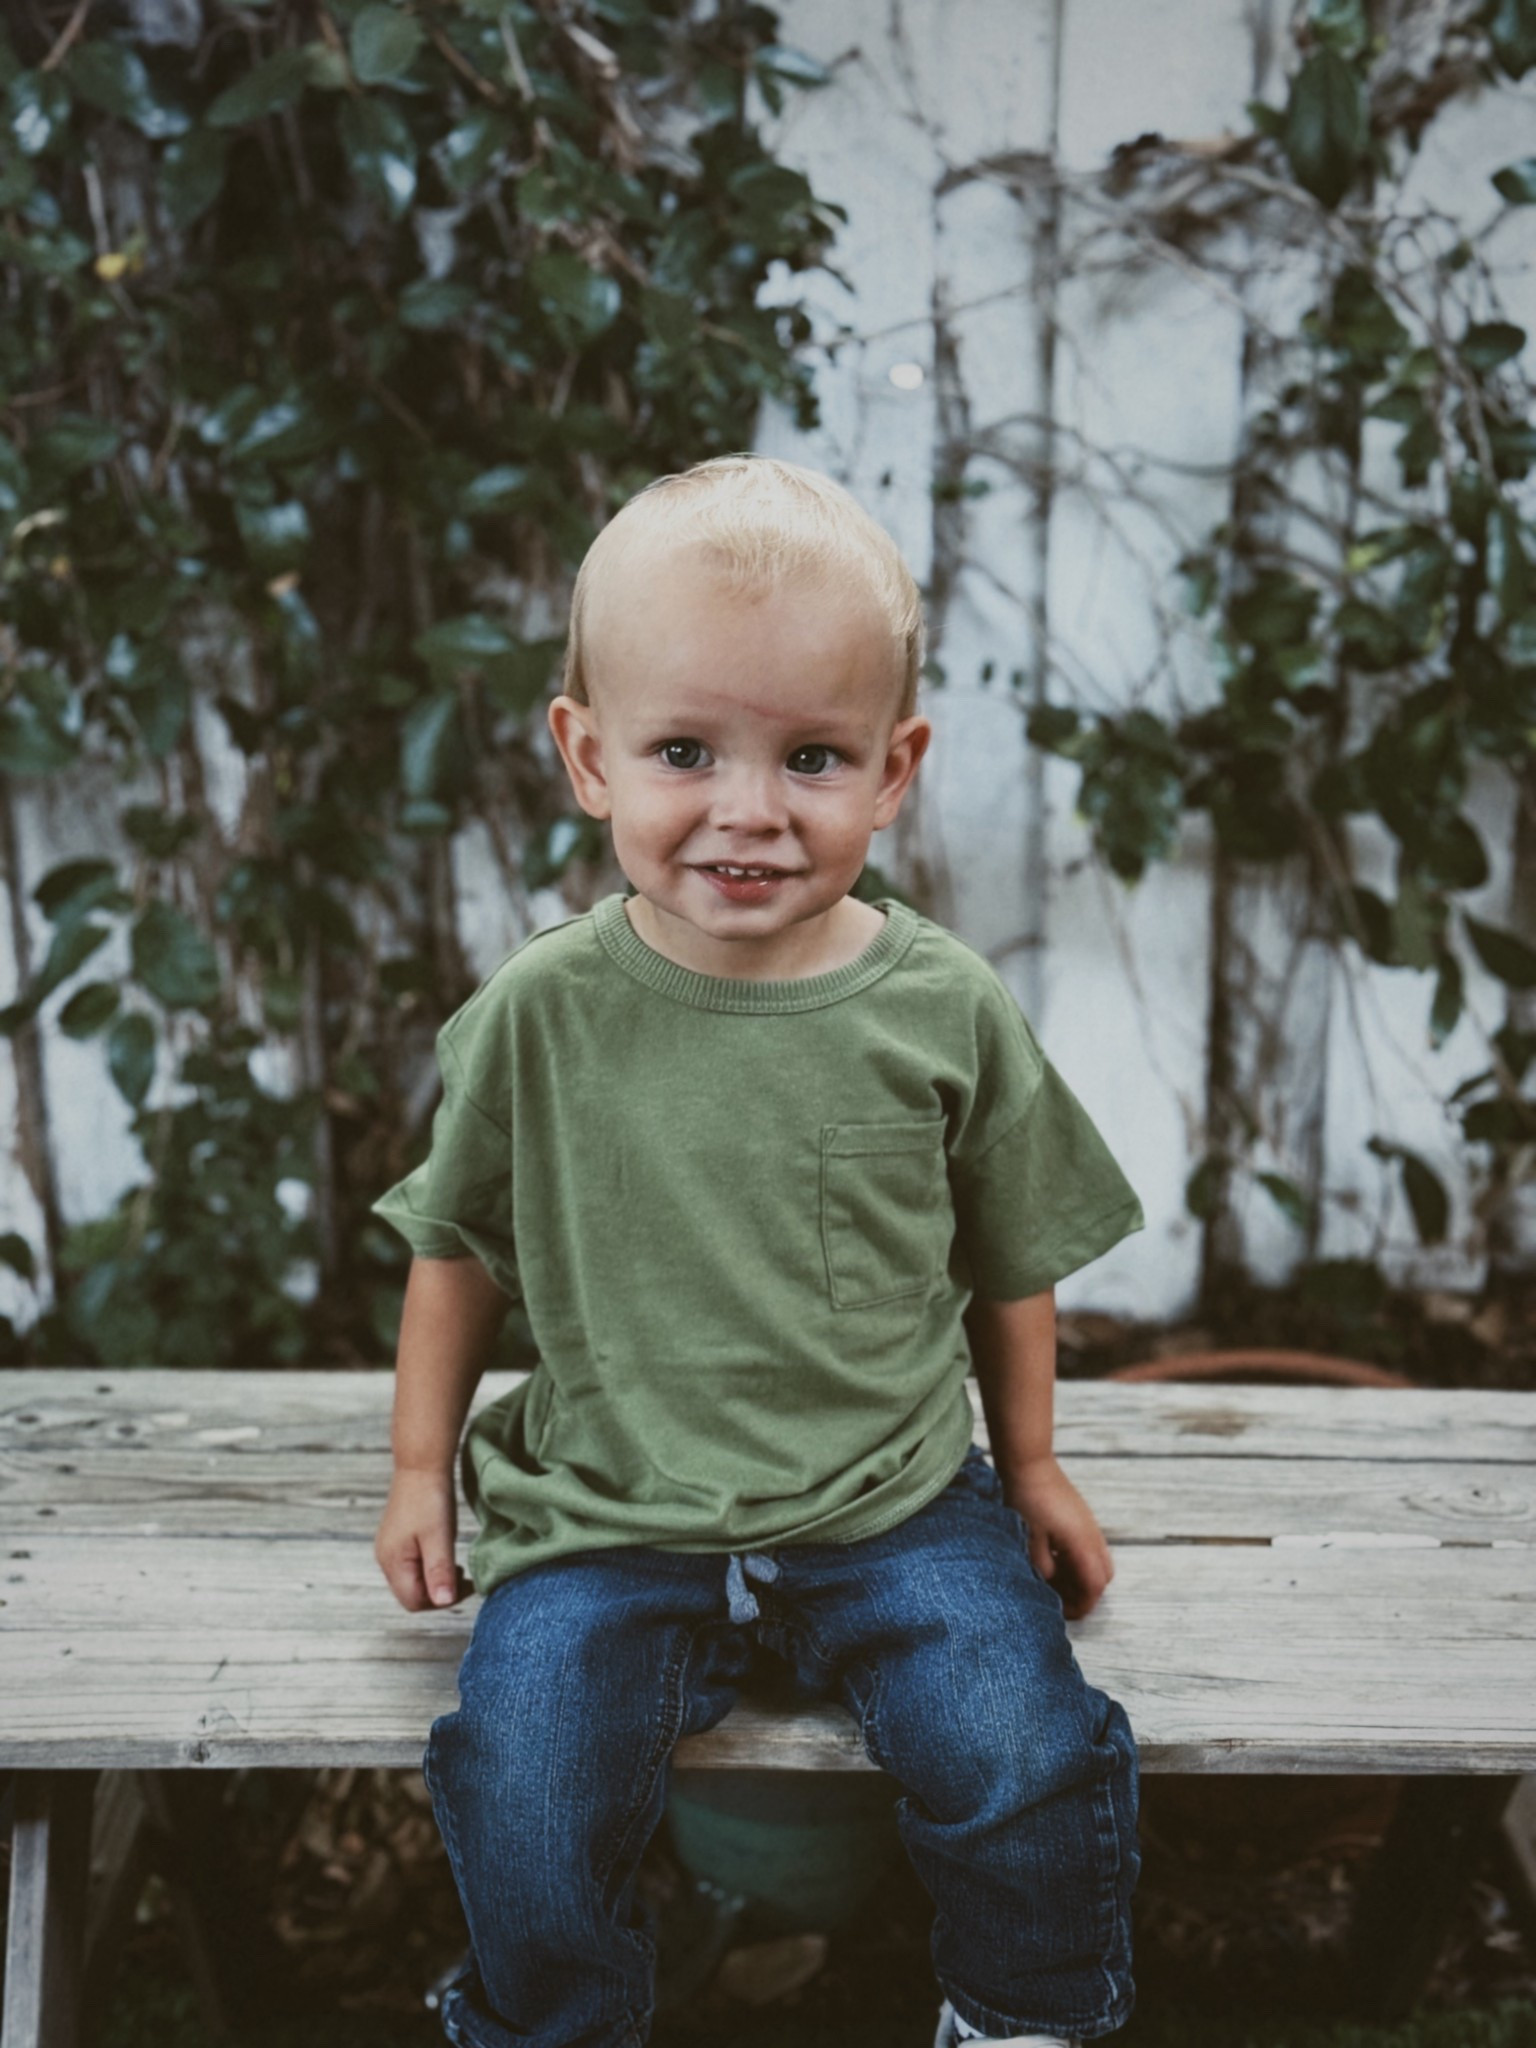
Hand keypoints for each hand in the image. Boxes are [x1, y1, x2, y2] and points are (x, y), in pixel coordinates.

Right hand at [375, 1466, 472, 1612]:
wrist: (421, 1465)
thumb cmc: (430, 1498)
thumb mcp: (439, 1537)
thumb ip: (440, 1572)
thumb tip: (444, 1603)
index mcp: (393, 1562)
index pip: (414, 1602)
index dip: (441, 1601)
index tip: (466, 1585)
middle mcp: (386, 1559)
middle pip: (411, 1595)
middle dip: (438, 1592)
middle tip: (463, 1577)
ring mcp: (389, 1549)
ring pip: (412, 1581)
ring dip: (435, 1580)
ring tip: (455, 1565)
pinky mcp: (396, 1540)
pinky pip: (411, 1566)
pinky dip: (429, 1567)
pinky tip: (443, 1553)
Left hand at [1002, 1455, 1113, 1620]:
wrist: (1029, 1462)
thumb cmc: (1026, 1500)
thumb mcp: (1028, 1541)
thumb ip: (1043, 1569)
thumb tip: (1051, 1585)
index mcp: (1082, 1544)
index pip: (1094, 1586)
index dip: (1081, 1605)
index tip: (1062, 1613)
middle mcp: (1092, 1535)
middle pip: (1103, 1577)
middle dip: (1085, 1593)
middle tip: (1060, 1598)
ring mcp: (1090, 1524)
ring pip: (1099, 1562)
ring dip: (1082, 1576)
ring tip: (1055, 1579)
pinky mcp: (1082, 1517)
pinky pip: (1091, 1547)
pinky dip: (1079, 1561)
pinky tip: (1054, 1557)